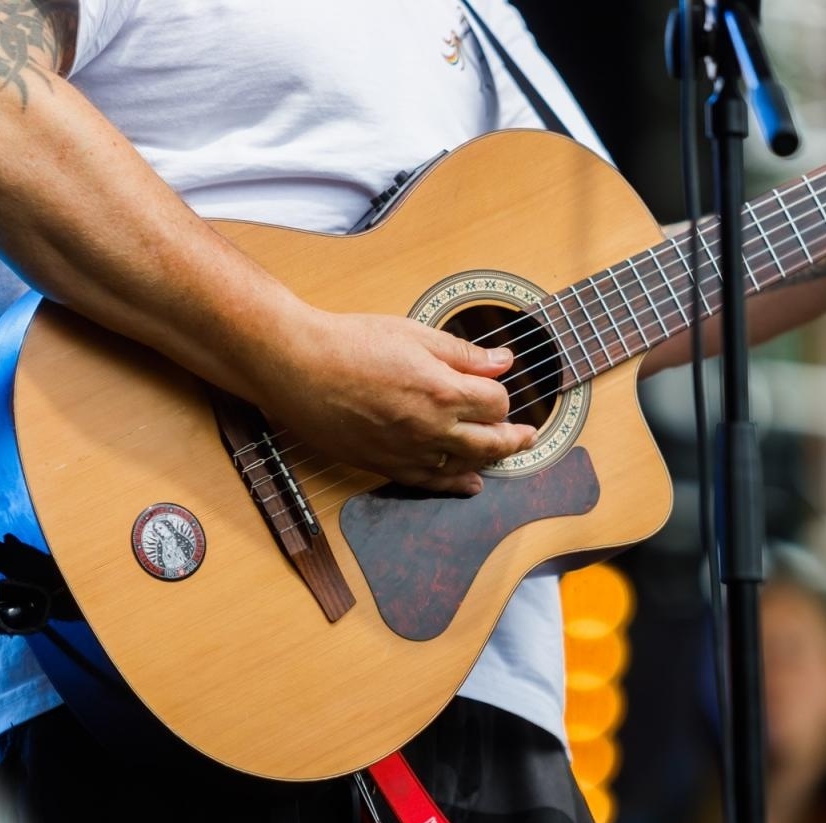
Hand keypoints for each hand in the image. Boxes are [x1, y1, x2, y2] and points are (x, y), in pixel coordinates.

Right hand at [258, 311, 536, 493]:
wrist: (298, 367)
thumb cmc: (351, 343)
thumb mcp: (414, 335)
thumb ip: (463, 354)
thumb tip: (503, 361)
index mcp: (444, 391)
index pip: (497, 403)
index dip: (503, 395)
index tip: (498, 388)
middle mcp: (432, 428)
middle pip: (491, 442)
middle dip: (515, 438)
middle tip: (528, 435)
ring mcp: (408, 451)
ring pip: (465, 465)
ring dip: (490, 461)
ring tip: (504, 454)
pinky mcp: (385, 465)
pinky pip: (430, 482)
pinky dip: (456, 485)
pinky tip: (471, 484)